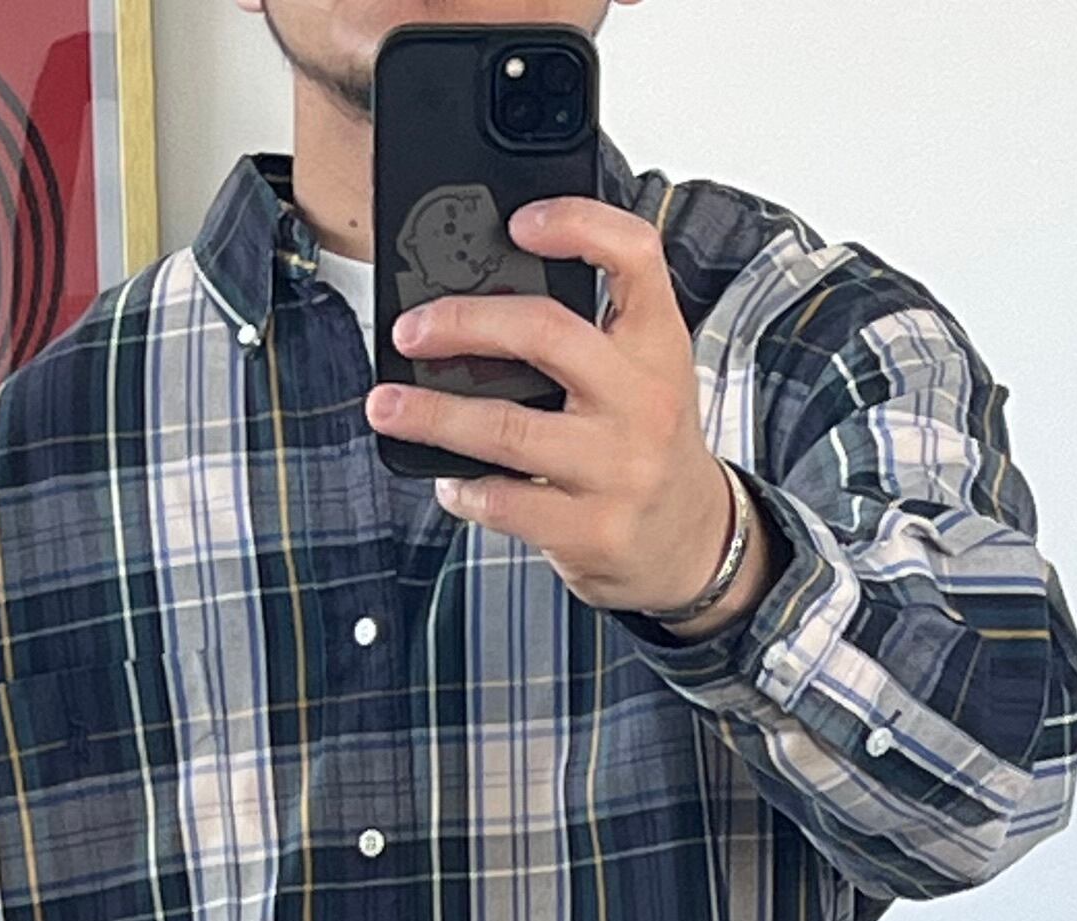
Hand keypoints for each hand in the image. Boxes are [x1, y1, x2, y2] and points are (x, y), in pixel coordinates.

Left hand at [366, 199, 755, 625]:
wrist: (690, 539)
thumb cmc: (648, 442)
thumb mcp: (646, 371)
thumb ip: (589, 332)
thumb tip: (478, 306)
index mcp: (657, 344)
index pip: (634, 254)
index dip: (577, 223)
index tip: (519, 223)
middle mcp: (643, 400)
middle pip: (545, 332)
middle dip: (462, 324)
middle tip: (411, 330)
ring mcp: (617, 469)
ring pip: (507, 428)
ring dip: (433, 414)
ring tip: (386, 406)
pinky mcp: (591, 529)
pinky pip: (504, 503)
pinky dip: (462, 490)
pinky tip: (449, 482)